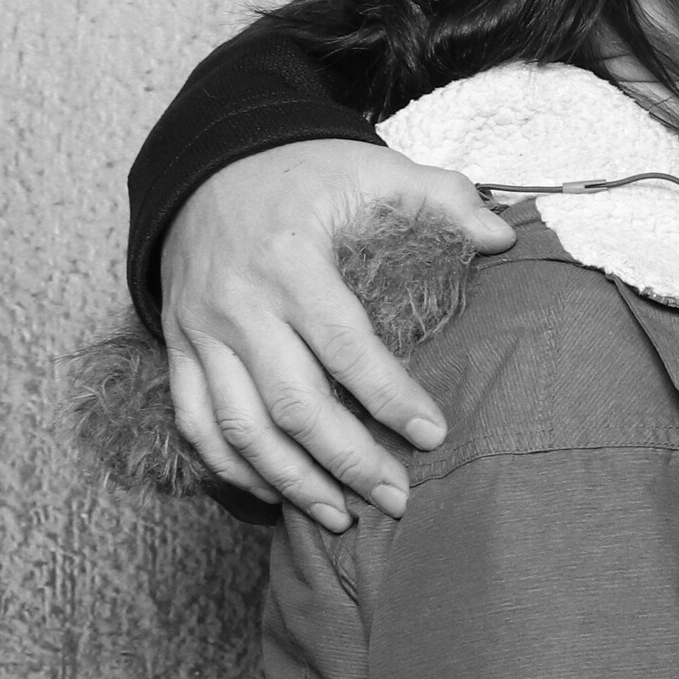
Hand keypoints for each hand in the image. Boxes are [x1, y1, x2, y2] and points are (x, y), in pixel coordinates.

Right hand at [160, 140, 514, 528]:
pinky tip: (276, 495)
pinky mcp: (176, 347)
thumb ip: (441, 197)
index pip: (346, 346)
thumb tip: (503, 234)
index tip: (434, 436)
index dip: (391, 398)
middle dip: (349, 461)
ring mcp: (200, 331)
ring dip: (293, 482)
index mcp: (291, 261)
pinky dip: (232, 468)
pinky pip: (195, 424)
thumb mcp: (371, 167)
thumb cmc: (302, 172)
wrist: (207, 161)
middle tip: (398, 498)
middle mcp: (239, 304)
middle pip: (295, 405)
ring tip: (342, 517)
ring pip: (241, 428)